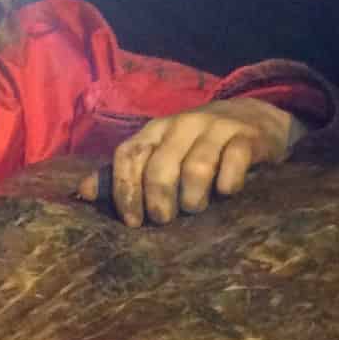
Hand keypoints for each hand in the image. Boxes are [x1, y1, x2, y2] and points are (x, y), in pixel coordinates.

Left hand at [76, 99, 294, 227]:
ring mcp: (216, 128)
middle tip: (163, 220)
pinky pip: (235, 160)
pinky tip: (226, 193)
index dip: (124, 189)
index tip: (131, 221)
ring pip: (196, 165)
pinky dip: (228, 182)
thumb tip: (83, 193)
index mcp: (155, 130)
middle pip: (160, 165)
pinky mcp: (247, 137)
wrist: (255, 118)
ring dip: (192, 196)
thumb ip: (125, 172)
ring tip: (194, 209)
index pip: (129, 154)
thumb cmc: (198, 144)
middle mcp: (182, 125)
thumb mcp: (160, 152)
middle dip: (157, 198)